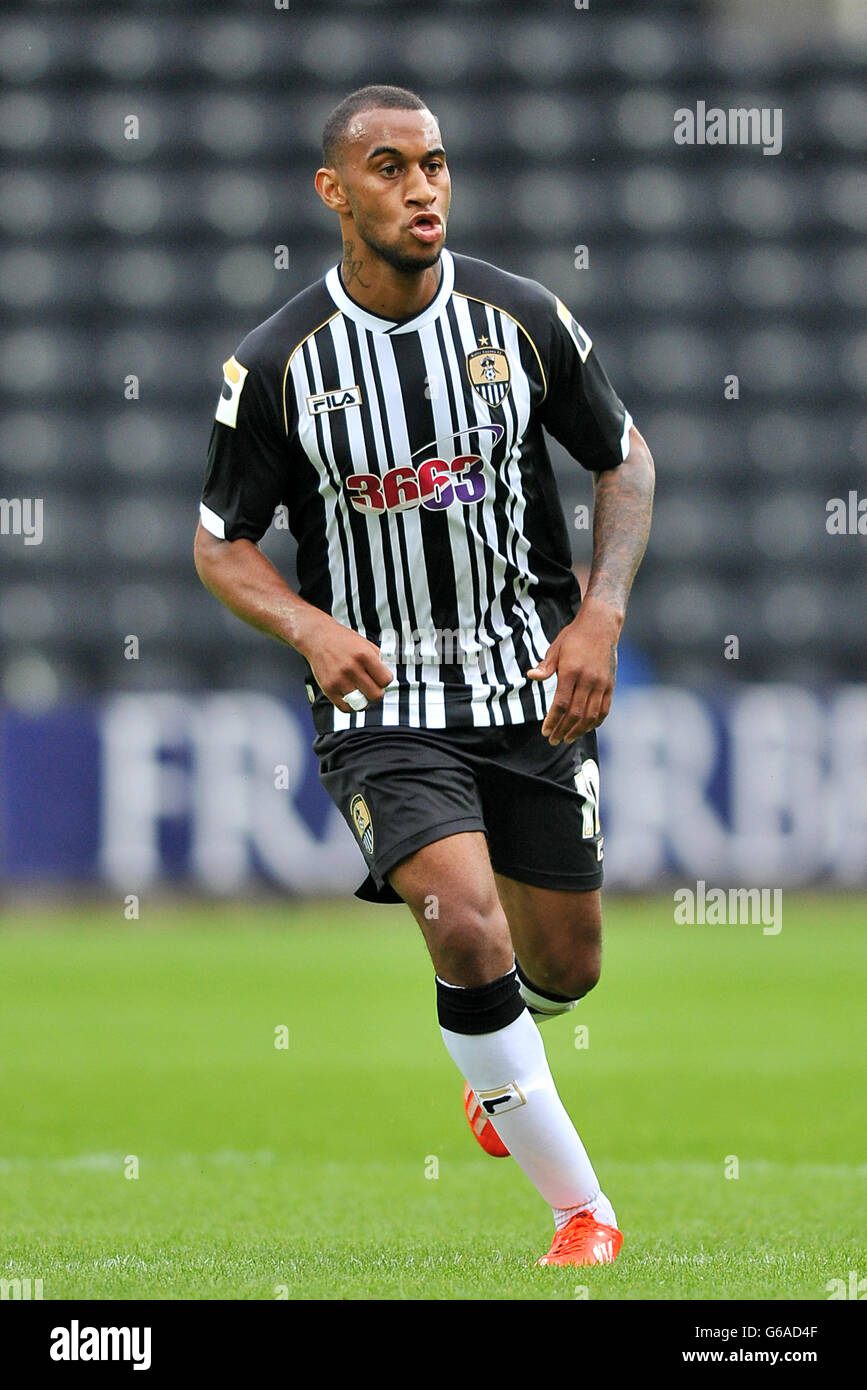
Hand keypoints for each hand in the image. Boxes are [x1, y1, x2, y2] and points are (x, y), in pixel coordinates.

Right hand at [295, 612, 393, 713]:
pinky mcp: (328, 688)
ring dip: (364, 700)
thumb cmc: (342, 640)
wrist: (318, 638)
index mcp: (364, 655)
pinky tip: (352, 697)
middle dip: (377, 692)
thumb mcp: (365, 643)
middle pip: (376, 695)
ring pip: (361, 704)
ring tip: (362, 692)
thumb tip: (386, 677)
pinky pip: (345, 708)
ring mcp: (339, 679)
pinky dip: (351, 706)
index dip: (385, 680)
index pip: (386, 680)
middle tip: (373, 687)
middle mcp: (351, 667)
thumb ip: (377, 659)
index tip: (381, 679)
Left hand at [526, 598, 621, 744]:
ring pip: (591, 715)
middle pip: (575, 713)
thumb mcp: (556, 648)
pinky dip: (595, 721)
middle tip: (554, 740)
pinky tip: (586, 728)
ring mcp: (601, 683)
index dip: (553, 720)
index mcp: (571, 671)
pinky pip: (604, 709)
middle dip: (563, 730)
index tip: (545, 731)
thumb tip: (531, 676)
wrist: (601, 625)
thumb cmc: (574, 637)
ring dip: (579, 730)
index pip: (561, 704)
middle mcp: (588, 680)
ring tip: (568, 738)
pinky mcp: (610, 684)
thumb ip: (545, 667)